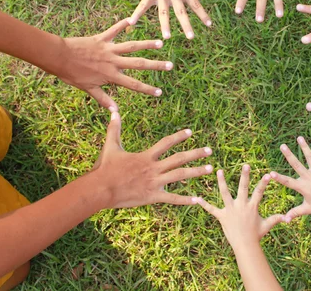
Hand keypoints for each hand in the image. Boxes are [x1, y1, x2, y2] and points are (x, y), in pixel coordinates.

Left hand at [56, 19, 172, 110]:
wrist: (59, 57)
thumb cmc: (72, 74)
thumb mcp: (88, 89)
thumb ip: (103, 99)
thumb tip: (115, 112)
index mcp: (110, 75)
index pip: (133, 84)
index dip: (147, 89)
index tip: (160, 92)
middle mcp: (113, 61)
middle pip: (138, 64)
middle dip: (155, 65)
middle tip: (170, 65)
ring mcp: (108, 49)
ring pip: (131, 46)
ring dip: (147, 44)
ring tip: (160, 43)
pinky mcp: (101, 38)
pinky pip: (114, 30)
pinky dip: (122, 24)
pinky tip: (131, 20)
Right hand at [92, 111, 213, 207]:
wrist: (100, 188)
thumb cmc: (105, 168)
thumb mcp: (110, 146)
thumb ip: (114, 128)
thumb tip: (113, 111)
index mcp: (146, 156)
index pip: (166, 143)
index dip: (179, 137)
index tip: (190, 132)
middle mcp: (153, 168)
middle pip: (179, 158)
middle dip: (196, 154)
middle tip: (210, 151)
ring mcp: (154, 182)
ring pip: (180, 176)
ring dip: (196, 172)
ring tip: (210, 169)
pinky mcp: (152, 196)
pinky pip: (172, 198)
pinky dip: (185, 200)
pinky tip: (198, 200)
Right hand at [129, 0, 215, 38]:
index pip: (196, 5)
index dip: (203, 15)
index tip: (209, 25)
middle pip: (181, 13)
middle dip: (186, 25)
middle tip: (191, 37)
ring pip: (164, 13)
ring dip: (165, 25)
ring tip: (167, 37)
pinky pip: (143, 6)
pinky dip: (137, 14)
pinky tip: (131, 22)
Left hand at [194, 165, 284, 248]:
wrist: (245, 246)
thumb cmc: (256, 235)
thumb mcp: (267, 225)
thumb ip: (277, 219)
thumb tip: (289, 217)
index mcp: (252, 207)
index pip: (259, 192)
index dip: (264, 183)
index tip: (267, 174)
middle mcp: (241, 206)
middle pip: (243, 188)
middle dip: (244, 176)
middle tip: (245, 165)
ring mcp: (230, 210)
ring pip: (225, 193)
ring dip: (222, 182)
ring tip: (219, 171)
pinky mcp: (222, 217)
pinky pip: (211, 209)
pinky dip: (204, 204)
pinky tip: (197, 198)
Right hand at [270, 137, 310, 220]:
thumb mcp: (307, 209)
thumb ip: (295, 212)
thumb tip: (284, 220)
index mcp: (303, 186)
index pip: (288, 181)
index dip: (279, 177)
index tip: (270, 172)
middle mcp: (309, 177)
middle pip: (297, 164)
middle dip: (289, 155)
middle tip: (282, 146)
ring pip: (310, 157)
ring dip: (305, 147)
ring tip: (299, 138)